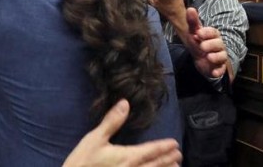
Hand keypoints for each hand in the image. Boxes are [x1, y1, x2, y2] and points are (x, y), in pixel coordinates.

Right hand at [63, 100, 180, 166]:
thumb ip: (112, 121)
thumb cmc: (83, 162)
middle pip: (156, 164)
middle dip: (168, 159)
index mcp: (128, 156)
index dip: (164, 147)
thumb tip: (125, 103)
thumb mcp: (94, 139)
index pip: (151, 150)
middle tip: (179, 155)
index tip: (175, 144)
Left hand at [182, 8, 227, 78]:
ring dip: (215, 57)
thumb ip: (193, 22)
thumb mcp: (194, 33)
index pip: (213, 32)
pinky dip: (218, 71)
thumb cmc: (198, 43)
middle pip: (219, 44)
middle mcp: (218, 45)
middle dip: (211, 45)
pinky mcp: (219, 68)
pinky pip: (221, 70)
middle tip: (201, 46)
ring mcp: (220, 57)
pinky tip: (214, 72)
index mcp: (213, 35)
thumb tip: (190, 9)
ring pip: (222, 56)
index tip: (198, 33)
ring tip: (208, 57)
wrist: (201, 59)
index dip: (207, 33)